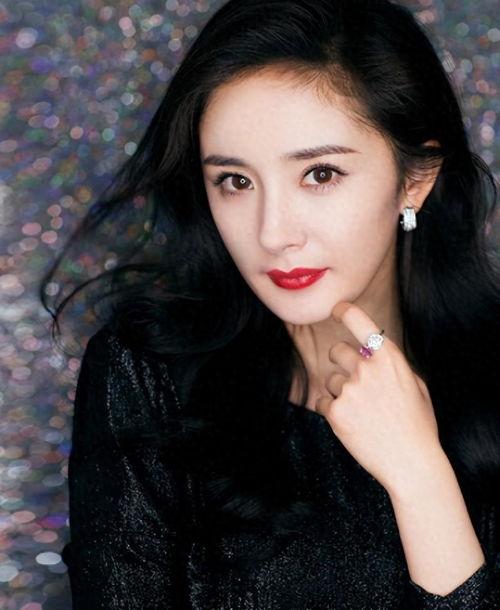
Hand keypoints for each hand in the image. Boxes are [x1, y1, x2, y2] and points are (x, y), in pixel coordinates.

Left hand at [315, 301, 443, 495]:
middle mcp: (367, 369)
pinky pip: (323, 402)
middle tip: (355, 382)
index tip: (336, 309)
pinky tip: (351, 424)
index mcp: (389, 358)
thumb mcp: (416, 385)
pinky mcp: (335, 412)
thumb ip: (391, 365)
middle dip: (342, 362)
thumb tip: (371, 352)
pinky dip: (332, 412)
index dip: (344, 311)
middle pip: (337, 350)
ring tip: (362, 413)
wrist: (412, 463)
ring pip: (331, 380)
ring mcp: (350, 390)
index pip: (359, 321)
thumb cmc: (417, 425)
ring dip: (340, 392)